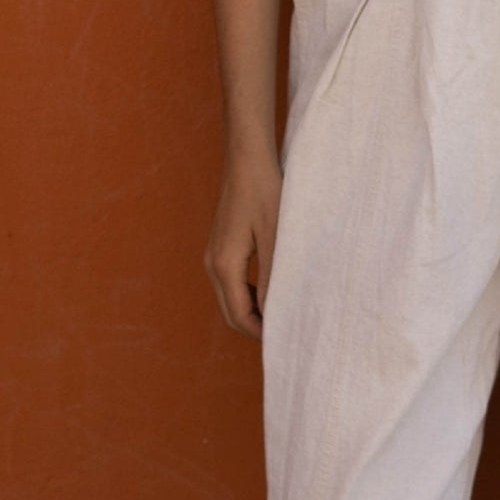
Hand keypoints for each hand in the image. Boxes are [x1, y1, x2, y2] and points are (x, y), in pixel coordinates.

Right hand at [206, 145, 281, 338]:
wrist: (247, 160)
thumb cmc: (265, 193)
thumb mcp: (276, 238)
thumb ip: (273, 278)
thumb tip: (273, 313)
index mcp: (225, 266)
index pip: (239, 316)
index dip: (262, 333)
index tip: (287, 339)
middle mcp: (213, 265)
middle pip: (231, 313)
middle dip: (256, 327)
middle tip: (287, 332)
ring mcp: (213, 256)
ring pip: (230, 300)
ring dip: (252, 312)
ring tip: (283, 314)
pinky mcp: (220, 248)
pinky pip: (230, 284)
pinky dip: (248, 296)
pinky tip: (271, 293)